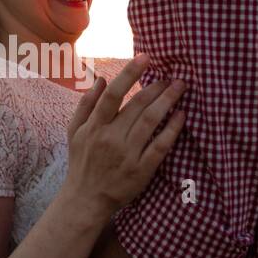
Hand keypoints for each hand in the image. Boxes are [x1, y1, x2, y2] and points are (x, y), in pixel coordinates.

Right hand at [62, 54, 186, 221]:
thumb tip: (100, 79)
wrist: (86, 199)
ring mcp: (128, 155)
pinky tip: (182, 116)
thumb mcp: (74, 132)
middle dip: (157, 87)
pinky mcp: (142, 170)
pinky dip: (173, 129)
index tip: (146, 57)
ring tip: (179, 88)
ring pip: (151, 121)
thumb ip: (86, 105)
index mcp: (94, 127)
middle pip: (138, 105)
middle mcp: (111, 138)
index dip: (130, 73)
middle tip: (171, 76)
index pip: (113, 94)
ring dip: (168, 101)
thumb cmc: (81, 162)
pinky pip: (161, 145)